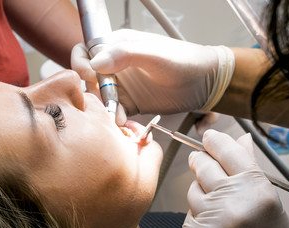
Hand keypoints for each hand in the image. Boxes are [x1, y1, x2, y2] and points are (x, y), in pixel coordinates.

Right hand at [71, 29, 233, 115]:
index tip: (92, 77)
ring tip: (115, 114)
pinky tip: (122, 120)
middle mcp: (116, 65)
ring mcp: (123, 85)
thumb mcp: (155, 54)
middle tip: (104, 99)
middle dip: (91, 90)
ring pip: (99, 97)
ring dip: (102, 107)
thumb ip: (125, 54)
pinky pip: (113, 111)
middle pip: (88, 77)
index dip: (82, 64)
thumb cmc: (185, 61)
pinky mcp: (130, 103)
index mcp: (118, 46)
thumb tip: (95, 63)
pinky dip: (113, 117)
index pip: (87, 51)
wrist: (206, 83)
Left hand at [182, 129, 288, 227]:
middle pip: (202, 165)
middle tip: (203, 161)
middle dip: (201, 161)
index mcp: (256, 189)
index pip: (226, 150)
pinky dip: (198, 216)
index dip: (214, 140)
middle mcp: (232, 202)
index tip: (209, 137)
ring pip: (192, 190)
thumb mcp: (267, 199)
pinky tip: (213, 225)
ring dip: (200, 193)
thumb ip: (250, 168)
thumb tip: (241, 139)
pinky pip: (189, 214)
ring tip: (219, 207)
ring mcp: (211, 220)